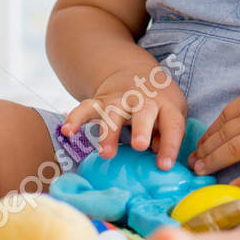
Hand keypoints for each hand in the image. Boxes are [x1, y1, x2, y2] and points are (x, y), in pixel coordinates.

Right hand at [61, 66, 187, 168]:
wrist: (137, 73)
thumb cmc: (159, 104)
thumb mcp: (173, 113)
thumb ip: (167, 133)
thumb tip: (158, 152)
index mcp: (166, 105)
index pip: (171, 125)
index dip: (170, 145)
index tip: (164, 166)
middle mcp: (143, 100)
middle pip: (143, 113)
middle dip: (141, 129)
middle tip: (140, 146)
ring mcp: (120, 100)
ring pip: (113, 113)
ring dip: (109, 133)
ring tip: (105, 154)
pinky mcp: (100, 101)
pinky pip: (85, 108)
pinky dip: (75, 119)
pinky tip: (67, 132)